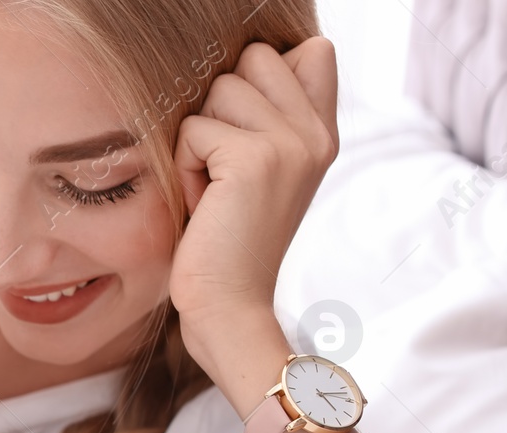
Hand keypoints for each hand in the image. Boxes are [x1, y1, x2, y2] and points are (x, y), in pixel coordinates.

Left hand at [169, 37, 338, 370]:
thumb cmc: (227, 245)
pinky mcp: (254, 158)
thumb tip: (243, 65)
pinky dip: (184, 168)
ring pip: (220, 88)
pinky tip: (202, 205)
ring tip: (212, 190)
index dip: (264, 75)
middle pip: (255, 57)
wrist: (230, 307)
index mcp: (322, 135)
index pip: (313, 51)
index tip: (245, 133)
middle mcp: (315, 134)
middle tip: (222, 168)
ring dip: (198, 141)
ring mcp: (290, 142)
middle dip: (220, 108)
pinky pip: (192, 129)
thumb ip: (265, 120)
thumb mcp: (258, 176)